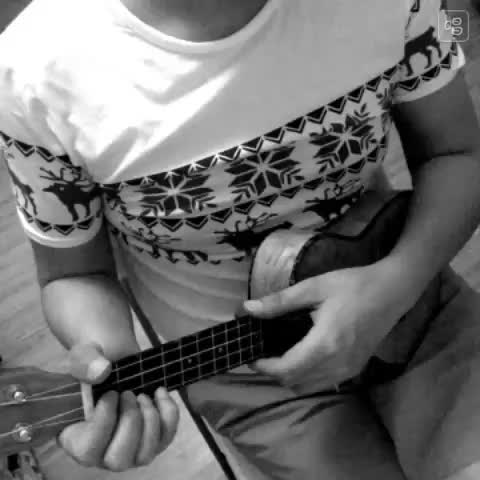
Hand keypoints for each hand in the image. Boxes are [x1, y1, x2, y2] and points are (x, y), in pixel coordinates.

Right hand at [58, 342, 178, 470]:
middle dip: (130, 422)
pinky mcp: (153, 440)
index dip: (103, 422)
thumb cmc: (94, 364)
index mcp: (77, 440)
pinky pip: (167, 436)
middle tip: (128, 393)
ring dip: (149, 419)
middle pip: (119, 459)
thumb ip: (85, 362)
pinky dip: (168, 412)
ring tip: (142, 395)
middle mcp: (103, 453)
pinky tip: (159, 392)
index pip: (89, 450)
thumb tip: (101, 371)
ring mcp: (131, 450)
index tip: (110, 394)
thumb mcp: (83, 356)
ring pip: (145, 453)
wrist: (116, 361)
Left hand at [244, 261, 417, 393]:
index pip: (286, 370)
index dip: (263, 366)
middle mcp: (337, 364)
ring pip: (308, 387)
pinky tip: (302, 357)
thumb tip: (247, 309)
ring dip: (289, 377)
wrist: (392, 291)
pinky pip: (323, 383)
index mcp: (325, 344)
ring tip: (278, 355)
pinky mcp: (356, 369)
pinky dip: (306, 378)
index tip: (250, 354)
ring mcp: (348, 370)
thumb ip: (279, 302)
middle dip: (273, 372)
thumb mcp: (313, 287)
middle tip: (261, 352)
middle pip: (294, 383)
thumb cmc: (352, 285)